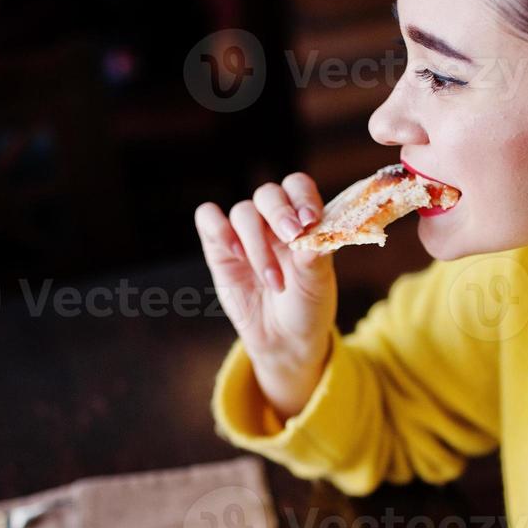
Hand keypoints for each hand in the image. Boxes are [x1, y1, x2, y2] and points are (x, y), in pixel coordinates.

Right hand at [195, 174, 336, 419]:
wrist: (285, 339)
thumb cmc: (307, 306)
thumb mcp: (318, 283)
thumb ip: (315, 255)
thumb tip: (314, 231)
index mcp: (302, 219)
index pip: (298, 187)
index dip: (302, 197)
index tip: (310, 220)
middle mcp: (272, 221)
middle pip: (268, 194)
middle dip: (280, 213)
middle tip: (292, 238)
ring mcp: (244, 233)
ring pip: (243, 212)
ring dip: (257, 244)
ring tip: (273, 281)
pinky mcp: (218, 248)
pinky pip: (208, 219)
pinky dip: (219, 228)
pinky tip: (236, 253)